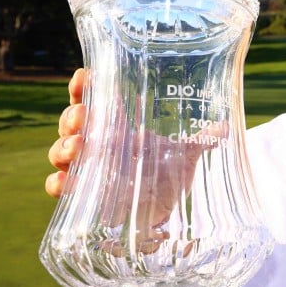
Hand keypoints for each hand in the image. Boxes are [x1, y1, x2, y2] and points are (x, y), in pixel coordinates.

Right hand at [44, 68, 224, 252]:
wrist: (164, 211)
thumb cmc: (167, 174)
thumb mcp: (184, 155)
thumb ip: (202, 140)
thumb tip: (227, 128)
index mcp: (117, 127)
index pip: (93, 100)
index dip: (84, 87)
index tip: (84, 75)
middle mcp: (97, 144)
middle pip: (72, 124)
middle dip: (72, 118)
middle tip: (83, 117)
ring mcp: (88, 168)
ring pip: (61, 151)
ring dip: (64, 147)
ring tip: (78, 146)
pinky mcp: (85, 194)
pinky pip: (60, 185)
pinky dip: (58, 182)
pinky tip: (64, 180)